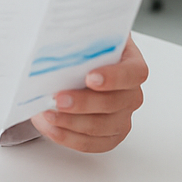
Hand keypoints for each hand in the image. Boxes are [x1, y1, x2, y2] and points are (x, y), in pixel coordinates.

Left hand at [33, 35, 147, 152]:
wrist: (79, 67)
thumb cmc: (85, 51)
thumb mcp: (86, 37)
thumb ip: (79, 40)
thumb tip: (57, 42)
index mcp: (132, 64)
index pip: (134, 73)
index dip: (114, 77)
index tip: (89, 78)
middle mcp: (132, 93)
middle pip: (113, 104)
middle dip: (83, 103)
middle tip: (57, 98)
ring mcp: (123, 117)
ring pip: (100, 127)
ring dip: (70, 122)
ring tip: (47, 113)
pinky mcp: (110, 136)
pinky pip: (91, 143)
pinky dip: (68, 137)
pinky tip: (51, 127)